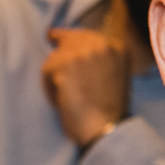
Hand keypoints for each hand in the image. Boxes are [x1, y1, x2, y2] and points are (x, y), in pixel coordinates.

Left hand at [41, 26, 131, 148]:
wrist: (105, 129)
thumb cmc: (106, 109)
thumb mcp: (114, 74)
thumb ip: (98, 57)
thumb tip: (62, 39)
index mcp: (118, 47)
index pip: (85, 35)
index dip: (72, 48)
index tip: (70, 64)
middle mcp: (103, 44)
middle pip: (67, 41)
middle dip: (62, 62)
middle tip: (64, 83)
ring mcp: (85, 52)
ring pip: (55, 56)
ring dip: (56, 77)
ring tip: (67, 96)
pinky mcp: (67, 63)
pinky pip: (46, 69)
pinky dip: (50, 88)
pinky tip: (62, 101)